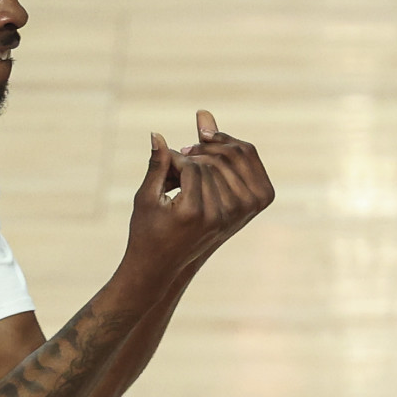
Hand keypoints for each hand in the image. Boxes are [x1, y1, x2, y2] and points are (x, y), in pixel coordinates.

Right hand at [123, 111, 273, 281]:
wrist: (166, 263)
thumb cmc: (148, 230)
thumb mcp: (147, 198)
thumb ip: (156, 165)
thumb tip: (156, 133)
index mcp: (194, 213)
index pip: (192, 166)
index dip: (177, 157)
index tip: (166, 161)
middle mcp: (220, 215)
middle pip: (214, 162)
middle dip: (195, 152)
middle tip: (180, 157)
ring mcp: (237, 214)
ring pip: (233, 160)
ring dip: (212, 152)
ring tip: (193, 159)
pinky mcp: (249, 209)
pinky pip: (249, 166)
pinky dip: (232, 155)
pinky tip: (214, 155)